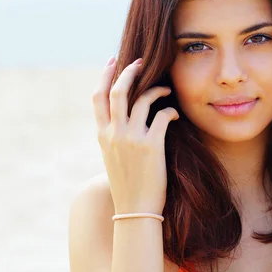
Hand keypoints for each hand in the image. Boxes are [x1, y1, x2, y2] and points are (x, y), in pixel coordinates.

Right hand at [92, 57, 178, 213]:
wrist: (135, 210)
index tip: (112, 61)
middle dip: (129, 71)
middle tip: (141, 62)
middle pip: (117, 91)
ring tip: (166, 90)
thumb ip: (114, 136)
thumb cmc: (128, 184)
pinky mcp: (151, 146)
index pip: (97, 97)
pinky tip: (174, 114)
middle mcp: (114, 134)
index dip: (104, 76)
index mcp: (102, 135)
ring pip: (142, 99)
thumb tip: (123, 117)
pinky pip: (162, 116)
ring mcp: (131, 139)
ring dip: (157, 90)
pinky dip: (169, 111)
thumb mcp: (112, 157)